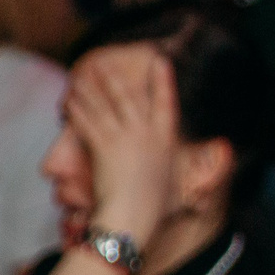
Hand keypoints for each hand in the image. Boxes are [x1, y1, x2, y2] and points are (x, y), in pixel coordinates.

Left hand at [64, 46, 182, 245]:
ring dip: (90, 91)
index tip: (161, 62)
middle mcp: (145, 133)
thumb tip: (206, 196)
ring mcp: (123, 138)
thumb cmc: (157, 207)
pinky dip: (77, 111)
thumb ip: (193, 188)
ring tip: (80, 78)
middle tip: (104, 64)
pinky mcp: (103, 147)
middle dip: (115, 80)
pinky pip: (86, 123)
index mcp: (166, 139)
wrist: (133, 213)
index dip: (163, 81)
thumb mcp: (180, 192)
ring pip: (104, 107)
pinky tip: (69, 101)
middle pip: (128, 99)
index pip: (166, 103)